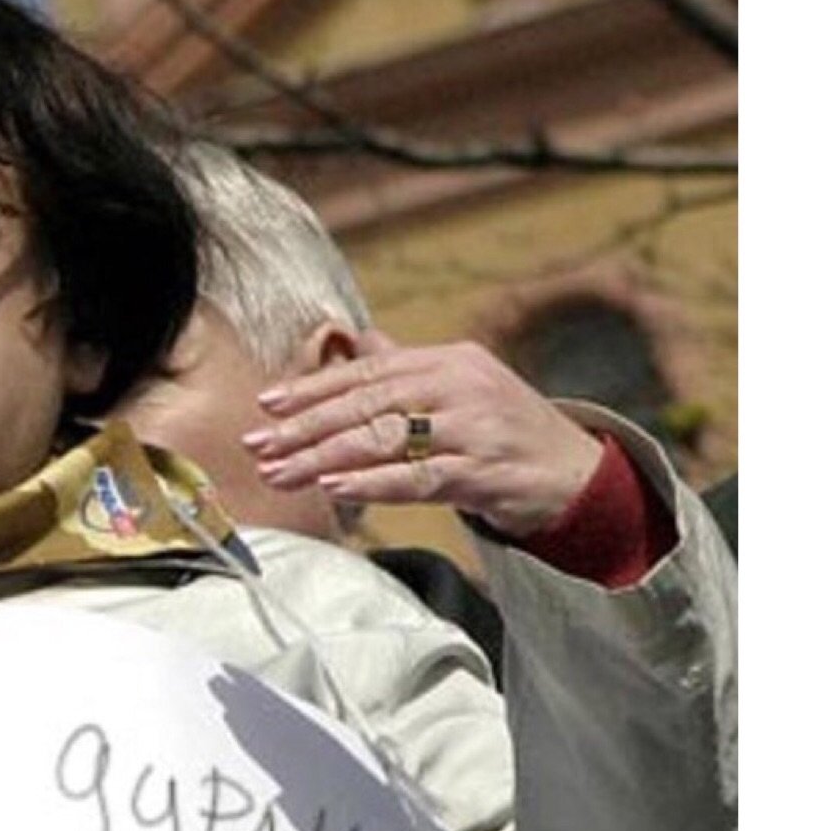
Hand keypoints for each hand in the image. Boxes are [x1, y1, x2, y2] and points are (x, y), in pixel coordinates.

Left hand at [239, 329, 604, 539]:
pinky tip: (335, 487)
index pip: (367, 372)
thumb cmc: (506, 432)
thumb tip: (357, 343)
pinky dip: (373, 483)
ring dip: (324, 458)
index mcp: (447, 361)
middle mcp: (459, 387)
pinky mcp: (481, 472)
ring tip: (280, 471)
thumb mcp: (460, 388)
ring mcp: (472, 429)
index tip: (267, 403)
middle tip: (257, 443)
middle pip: (367, 404)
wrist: (574, 472)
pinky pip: (417, 478)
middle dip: (304, 426)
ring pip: (384, 440)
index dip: (313, 388)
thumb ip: (406, 369)